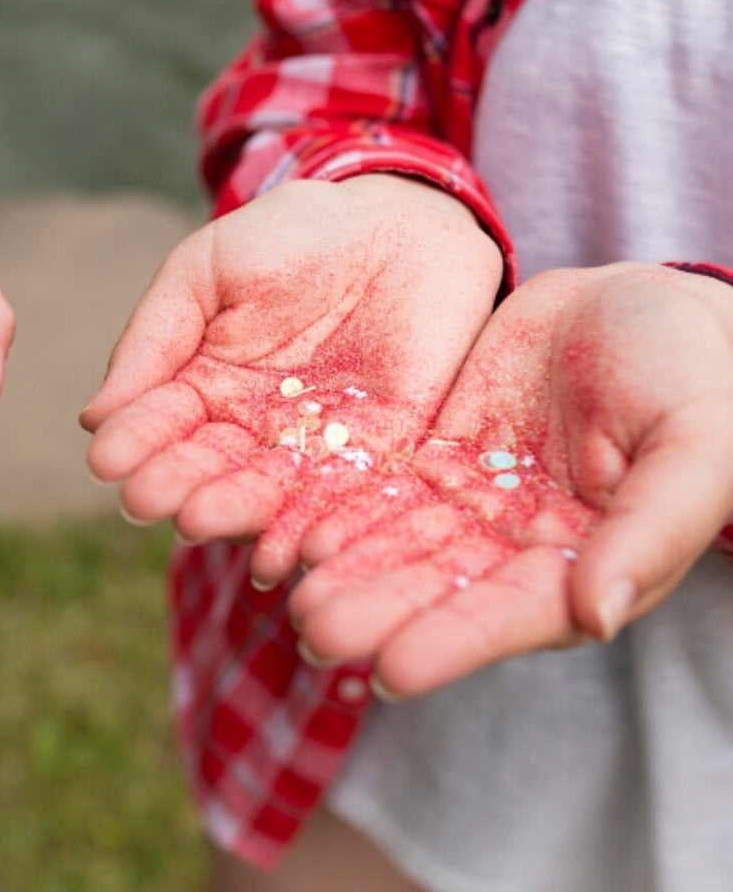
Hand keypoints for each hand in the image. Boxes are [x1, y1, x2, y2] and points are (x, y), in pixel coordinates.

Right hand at [81, 175, 501, 581]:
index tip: (105, 460)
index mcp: (199, 387)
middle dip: (174, 485)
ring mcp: (311, 449)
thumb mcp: (208, 269)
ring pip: (265, 492)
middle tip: (144, 501)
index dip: (133, 441)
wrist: (402, 223)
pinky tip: (281, 555)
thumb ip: (156, 336)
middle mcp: (247, 430)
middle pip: (206, 468)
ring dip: (230, 512)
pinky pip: (343, 500)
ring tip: (197, 522)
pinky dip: (311, 530)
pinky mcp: (380, 458)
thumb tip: (95, 416)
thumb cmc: (293, 236)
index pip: (159, 423)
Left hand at [292, 264, 732, 695]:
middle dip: (378, 612)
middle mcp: (520, 550)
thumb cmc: (699, 376)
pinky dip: (338, 510)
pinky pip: (380, 488)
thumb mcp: (696, 444)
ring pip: (399, 545)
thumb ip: (652, 529)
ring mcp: (474, 505)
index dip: (455, 641)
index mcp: (589, 564)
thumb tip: (601, 616)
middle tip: (313, 635)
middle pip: (440, 588)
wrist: (647, 306)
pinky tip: (288, 531)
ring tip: (287, 598)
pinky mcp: (437, 459)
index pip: (514, 615)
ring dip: (346, 571)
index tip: (393, 672)